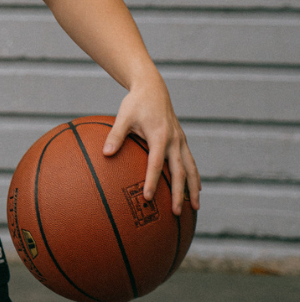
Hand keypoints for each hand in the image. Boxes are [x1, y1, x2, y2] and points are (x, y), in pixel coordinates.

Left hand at [103, 74, 200, 214]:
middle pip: (179, 171)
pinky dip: (194, 176)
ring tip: (195, 207)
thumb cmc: (135, 104)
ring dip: (193, 188)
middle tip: (177, 213)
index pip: (155, 164)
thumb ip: (115, 135)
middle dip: (179, 193)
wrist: (152, 89)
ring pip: (191, 168)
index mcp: (159, 136)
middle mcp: (174, 140)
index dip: (152, 182)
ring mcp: (180, 141)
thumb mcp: (123, 117)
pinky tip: (196, 189)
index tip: (148, 198)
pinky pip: (191, 162)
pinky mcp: (182, 141)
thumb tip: (105, 154)